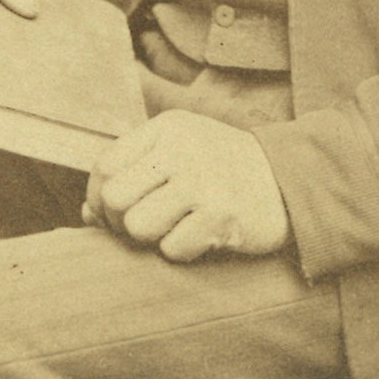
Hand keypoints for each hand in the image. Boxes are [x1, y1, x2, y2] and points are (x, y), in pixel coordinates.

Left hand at [84, 109, 291, 261]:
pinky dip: (184, 250)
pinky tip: (204, 233)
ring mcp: (203, 181)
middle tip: (148, 224)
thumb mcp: (180, 152)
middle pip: (115, 199)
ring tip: (178, 226)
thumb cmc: (224, 169)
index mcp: (169, 128)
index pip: (105, 166)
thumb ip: (134, 173)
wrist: (291, 179)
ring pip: (137, 227)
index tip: (122, 209)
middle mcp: (183, 149)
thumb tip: (87, 211)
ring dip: (153, 238)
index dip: (102, 196)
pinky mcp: (221, 214)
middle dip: (122, 222)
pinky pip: (172, 249)